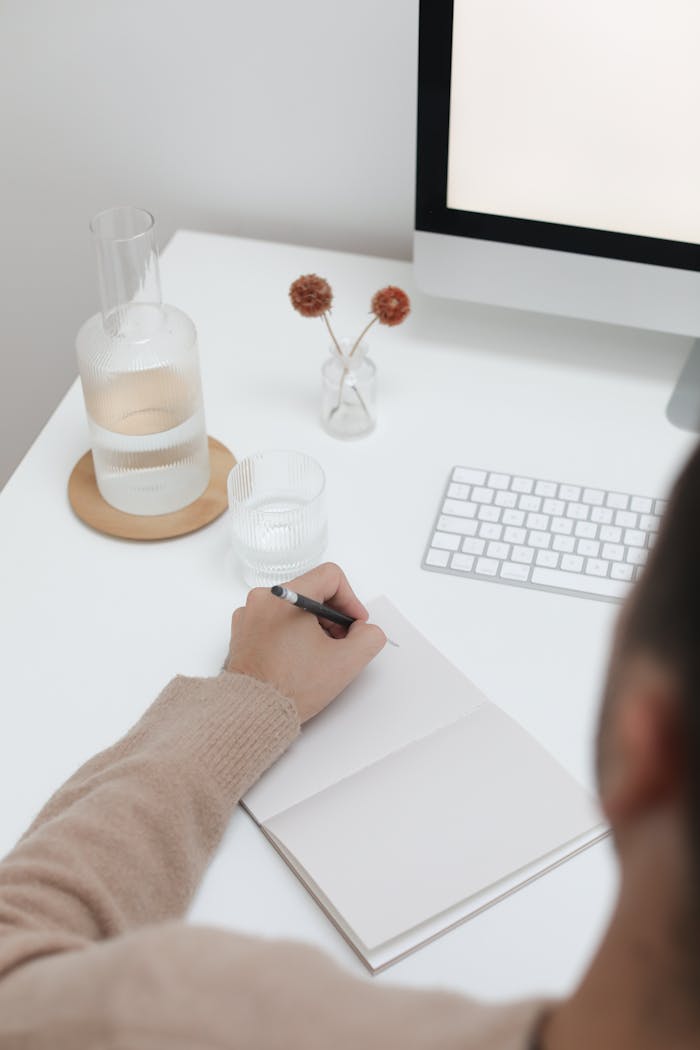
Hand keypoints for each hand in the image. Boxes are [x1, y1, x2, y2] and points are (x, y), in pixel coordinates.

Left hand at [225, 563, 385, 722]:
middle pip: (312, 591)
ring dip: (314, 626)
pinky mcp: (243, 632)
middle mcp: (263, 599)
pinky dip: (292, 634)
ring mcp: (249, 615)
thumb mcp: (346, 662)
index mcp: (285, 597)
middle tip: (341, 644)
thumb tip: (365, 630)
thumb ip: (369, 637)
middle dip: (333, 616)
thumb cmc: (290, 687)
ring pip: (294, 608)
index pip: (330, 577)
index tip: (354, 625)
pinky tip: (299, 659)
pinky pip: (275, 621)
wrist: (251, 713)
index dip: (350, 600)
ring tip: (319, 656)